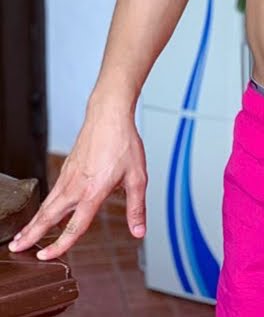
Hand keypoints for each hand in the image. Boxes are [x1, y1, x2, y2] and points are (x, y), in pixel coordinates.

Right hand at [7, 99, 147, 260]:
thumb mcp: (138, 177)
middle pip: (48, 216)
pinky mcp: (67, 167)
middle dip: (31, 235)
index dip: (59, 245)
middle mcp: (76, 186)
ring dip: (33, 222)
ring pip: (47, 204)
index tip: (45, 257)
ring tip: (21, 236)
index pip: (74, 226)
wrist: (109, 114)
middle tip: (16, 250)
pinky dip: (43, 206)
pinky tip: (44, 212)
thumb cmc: (123, 142)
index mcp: (93, 191)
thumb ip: (136, 207)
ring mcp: (68, 175)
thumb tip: (139, 230)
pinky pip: (52, 192)